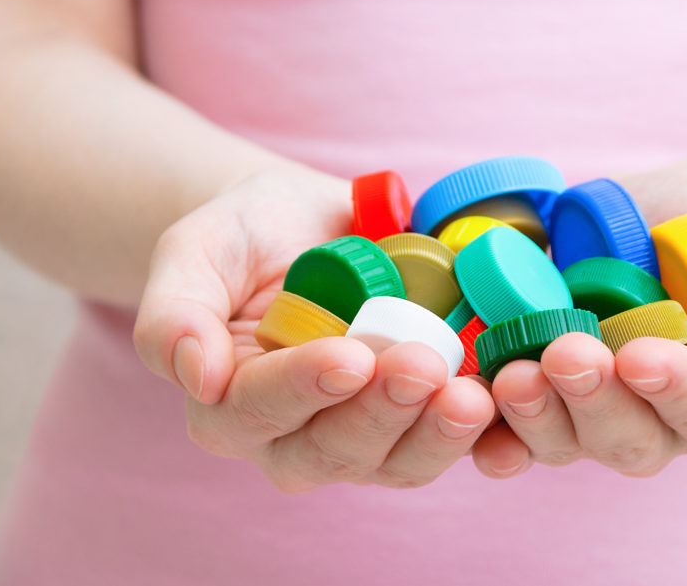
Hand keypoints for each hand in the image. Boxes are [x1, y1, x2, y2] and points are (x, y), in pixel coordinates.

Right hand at [133, 168, 496, 489]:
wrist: (311, 227)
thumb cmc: (247, 236)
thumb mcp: (196, 250)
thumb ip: (174, 312)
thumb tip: (193, 378)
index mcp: (230, 403)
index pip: (257, 410)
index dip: (302, 388)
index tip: (348, 356)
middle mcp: (295, 435)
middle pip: (335, 449)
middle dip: (382, 413)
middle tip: (423, 366)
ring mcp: (365, 433)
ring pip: (397, 460)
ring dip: (437, 435)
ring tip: (474, 395)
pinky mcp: (419, 419)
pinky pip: (452, 445)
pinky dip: (487, 444)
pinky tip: (512, 424)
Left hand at [471, 186, 686, 477]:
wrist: (660, 217)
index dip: (678, 389)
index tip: (642, 355)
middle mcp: (656, 423)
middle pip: (629, 438)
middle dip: (595, 401)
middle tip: (568, 354)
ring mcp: (589, 418)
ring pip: (564, 443)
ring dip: (535, 416)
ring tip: (513, 373)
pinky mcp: (536, 403)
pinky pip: (508, 434)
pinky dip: (486, 430)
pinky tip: (467, 407)